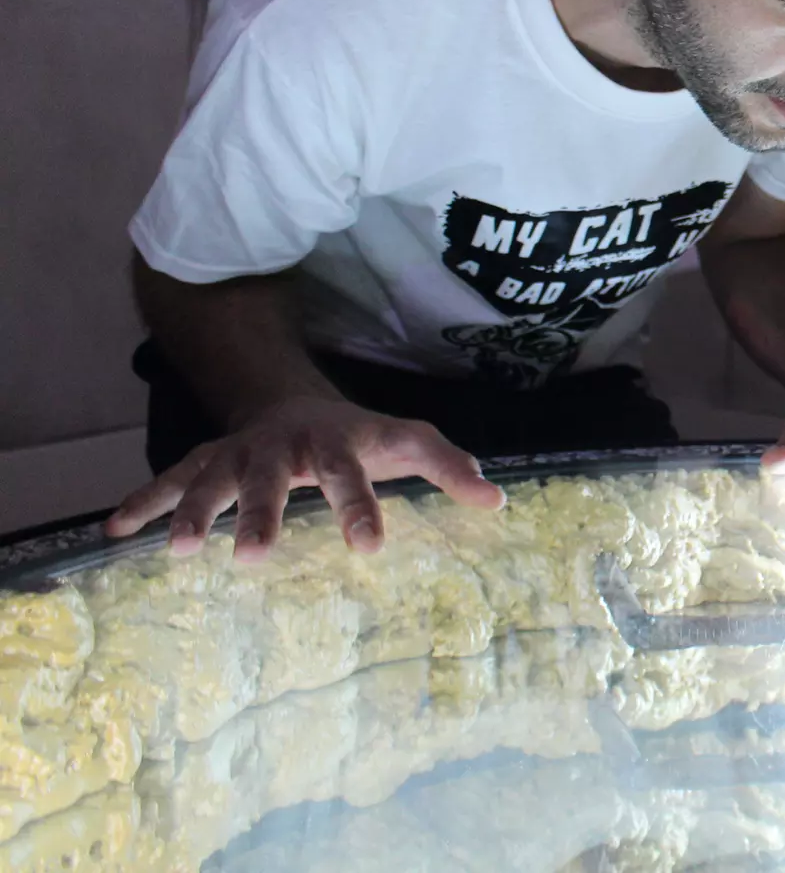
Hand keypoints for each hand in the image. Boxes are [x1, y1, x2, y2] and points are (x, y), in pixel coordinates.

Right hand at [103, 395, 506, 559]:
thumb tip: (497, 501)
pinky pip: (167, 481)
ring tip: (180, 549)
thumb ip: (449, 468)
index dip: (362, 507)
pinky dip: (140, 503)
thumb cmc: (358, 436)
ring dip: (192, 512)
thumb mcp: (406, 442)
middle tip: (254, 558)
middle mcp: (283, 447)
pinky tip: (112, 531)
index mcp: (337, 444)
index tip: (369, 547)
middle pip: (271, 480)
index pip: (353, 475)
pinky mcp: (204, 463)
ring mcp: (239, 454)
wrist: (291, 399)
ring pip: (211, 480)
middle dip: (262, 516)